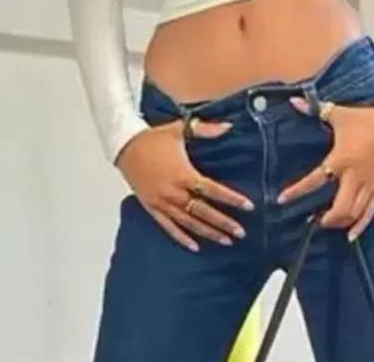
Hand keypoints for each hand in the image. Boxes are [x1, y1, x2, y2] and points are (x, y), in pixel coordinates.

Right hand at [116, 117, 254, 252]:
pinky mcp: (152, 208)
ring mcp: (162, 202)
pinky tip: (195, 247)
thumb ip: (206, 129)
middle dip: (223, 222)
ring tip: (226, 241)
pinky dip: (181, 238)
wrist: (124, 146)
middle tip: (241, 233)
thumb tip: (229, 126)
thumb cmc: (153, 138)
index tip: (248, 206)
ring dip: (208, 232)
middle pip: (203, 211)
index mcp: (183, 174)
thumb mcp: (180, 129)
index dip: (232, 199)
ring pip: (189, 223)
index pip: (213, 190)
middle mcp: (174, 192)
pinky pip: (168, 227)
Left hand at [277, 97, 373, 241]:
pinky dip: (360, 225)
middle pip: (339, 207)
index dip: (297, 191)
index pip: (316, 180)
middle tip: (312, 220)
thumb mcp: (339, 113)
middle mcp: (355, 177)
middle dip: (325, 218)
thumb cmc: (369, 119)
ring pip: (354, 213)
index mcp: (341, 159)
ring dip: (339, 222)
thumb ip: (315, 109)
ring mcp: (369, 185)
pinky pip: (370, 212)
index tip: (281, 199)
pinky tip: (351, 235)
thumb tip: (294, 101)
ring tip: (327, 223)